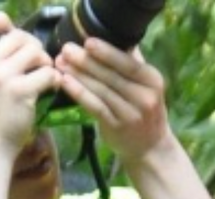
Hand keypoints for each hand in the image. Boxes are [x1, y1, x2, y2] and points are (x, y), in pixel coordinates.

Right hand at [0, 11, 59, 151]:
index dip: (0, 20)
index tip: (10, 33)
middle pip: (17, 36)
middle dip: (32, 45)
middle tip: (37, 61)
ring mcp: (4, 78)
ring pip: (35, 52)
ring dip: (45, 61)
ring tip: (45, 73)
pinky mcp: (22, 93)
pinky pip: (47, 74)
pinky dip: (54, 78)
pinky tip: (52, 86)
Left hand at [54, 40, 169, 162]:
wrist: (151, 148)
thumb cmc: (145, 110)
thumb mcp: (147, 85)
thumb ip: (133, 62)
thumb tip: (113, 35)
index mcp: (153, 82)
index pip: (128, 64)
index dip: (107, 52)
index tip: (87, 42)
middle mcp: (145, 98)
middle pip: (112, 76)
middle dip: (86, 61)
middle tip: (66, 49)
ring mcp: (131, 115)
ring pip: (101, 90)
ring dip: (78, 75)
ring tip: (60, 62)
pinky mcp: (117, 127)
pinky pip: (95, 107)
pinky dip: (79, 93)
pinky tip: (65, 82)